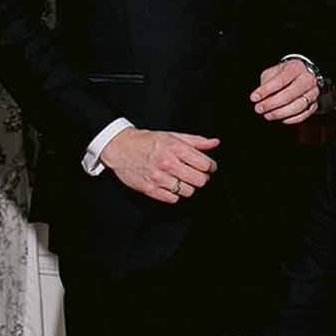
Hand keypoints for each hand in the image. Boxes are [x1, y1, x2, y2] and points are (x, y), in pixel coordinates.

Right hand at [102, 127, 218, 203]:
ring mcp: (158, 177)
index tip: (208, 167)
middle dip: (202, 178)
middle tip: (197, 174)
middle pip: (200, 180)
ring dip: (189, 187)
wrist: (120, 147)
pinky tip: (171, 185)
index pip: (205, 164)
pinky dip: (175, 194)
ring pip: (188, 191)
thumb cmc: (147, 141)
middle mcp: (167, 163)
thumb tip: (215, 142)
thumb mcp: (172, 136)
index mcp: (175, 148)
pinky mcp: (150, 189)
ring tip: (183, 180)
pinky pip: (173, 199)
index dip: (210, 166)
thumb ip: (195, 141)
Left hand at [251, 59, 321, 123]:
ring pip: (297, 107)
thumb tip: (261, 98)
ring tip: (267, 115)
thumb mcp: (274, 72)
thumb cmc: (286, 74)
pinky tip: (280, 119)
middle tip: (259, 109)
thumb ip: (267, 83)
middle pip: (289, 94)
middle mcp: (308, 79)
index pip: (280, 80)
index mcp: (296, 67)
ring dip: (280, 113)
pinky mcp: (314, 104)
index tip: (254, 98)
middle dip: (271, 104)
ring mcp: (313, 93)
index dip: (266, 91)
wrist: (303, 75)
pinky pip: (303, 115)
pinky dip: (290, 119)